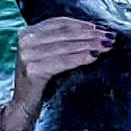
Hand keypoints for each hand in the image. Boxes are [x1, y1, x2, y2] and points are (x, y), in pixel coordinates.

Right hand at [0, 15, 113, 130]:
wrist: (22, 107)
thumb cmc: (39, 82)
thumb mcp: (46, 56)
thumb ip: (61, 42)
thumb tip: (93, 33)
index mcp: (28, 33)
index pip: (60, 23)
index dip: (82, 24)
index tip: (100, 28)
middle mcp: (25, 40)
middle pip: (65, 33)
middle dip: (90, 34)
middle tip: (109, 37)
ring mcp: (27, 55)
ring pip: (66, 46)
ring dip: (89, 45)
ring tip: (106, 46)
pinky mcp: (33, 70)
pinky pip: (63, 61)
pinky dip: (80, 58)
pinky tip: (94, 57)